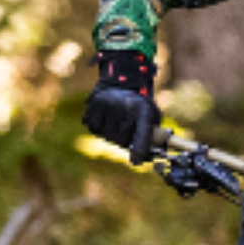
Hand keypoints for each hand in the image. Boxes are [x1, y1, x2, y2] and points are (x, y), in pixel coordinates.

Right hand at [83, 50, 161, 164]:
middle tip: (127, 129)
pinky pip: (94, 129)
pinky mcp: (91, 105)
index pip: (141, 133)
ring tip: (117, 120)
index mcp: (141, 108)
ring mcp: (105, 104)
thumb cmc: (138, 105)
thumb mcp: (150, 116)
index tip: (137, 162)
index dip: (140, 149)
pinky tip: (105, 117)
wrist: (119, 83)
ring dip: (112, 134)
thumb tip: (145, 158)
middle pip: (121, 140)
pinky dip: (99, 127)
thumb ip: (151, 136)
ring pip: (107, 136)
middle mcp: (123, 105)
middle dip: (124, 140)